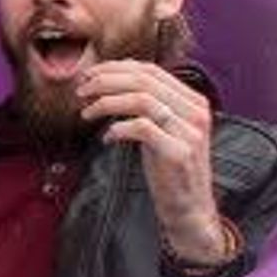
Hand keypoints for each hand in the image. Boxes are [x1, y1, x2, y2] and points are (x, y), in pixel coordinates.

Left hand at [82, 62, 232, 263]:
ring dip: (106, 103)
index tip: (89, 75)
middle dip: (105, 81)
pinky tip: (107, 139)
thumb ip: (147, 106)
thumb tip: (108, 82)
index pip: (151, 70)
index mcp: (193, 101)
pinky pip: (142, 128)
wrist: (189, 208)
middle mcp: (195, 112)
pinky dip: (117, 129)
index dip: (115, 68)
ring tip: (86, 113)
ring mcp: (190, 132)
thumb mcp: (161, 129)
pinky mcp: (179, 152)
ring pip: (141, 100)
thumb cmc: (168, 168)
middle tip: (81, 91)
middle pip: (144, 81)